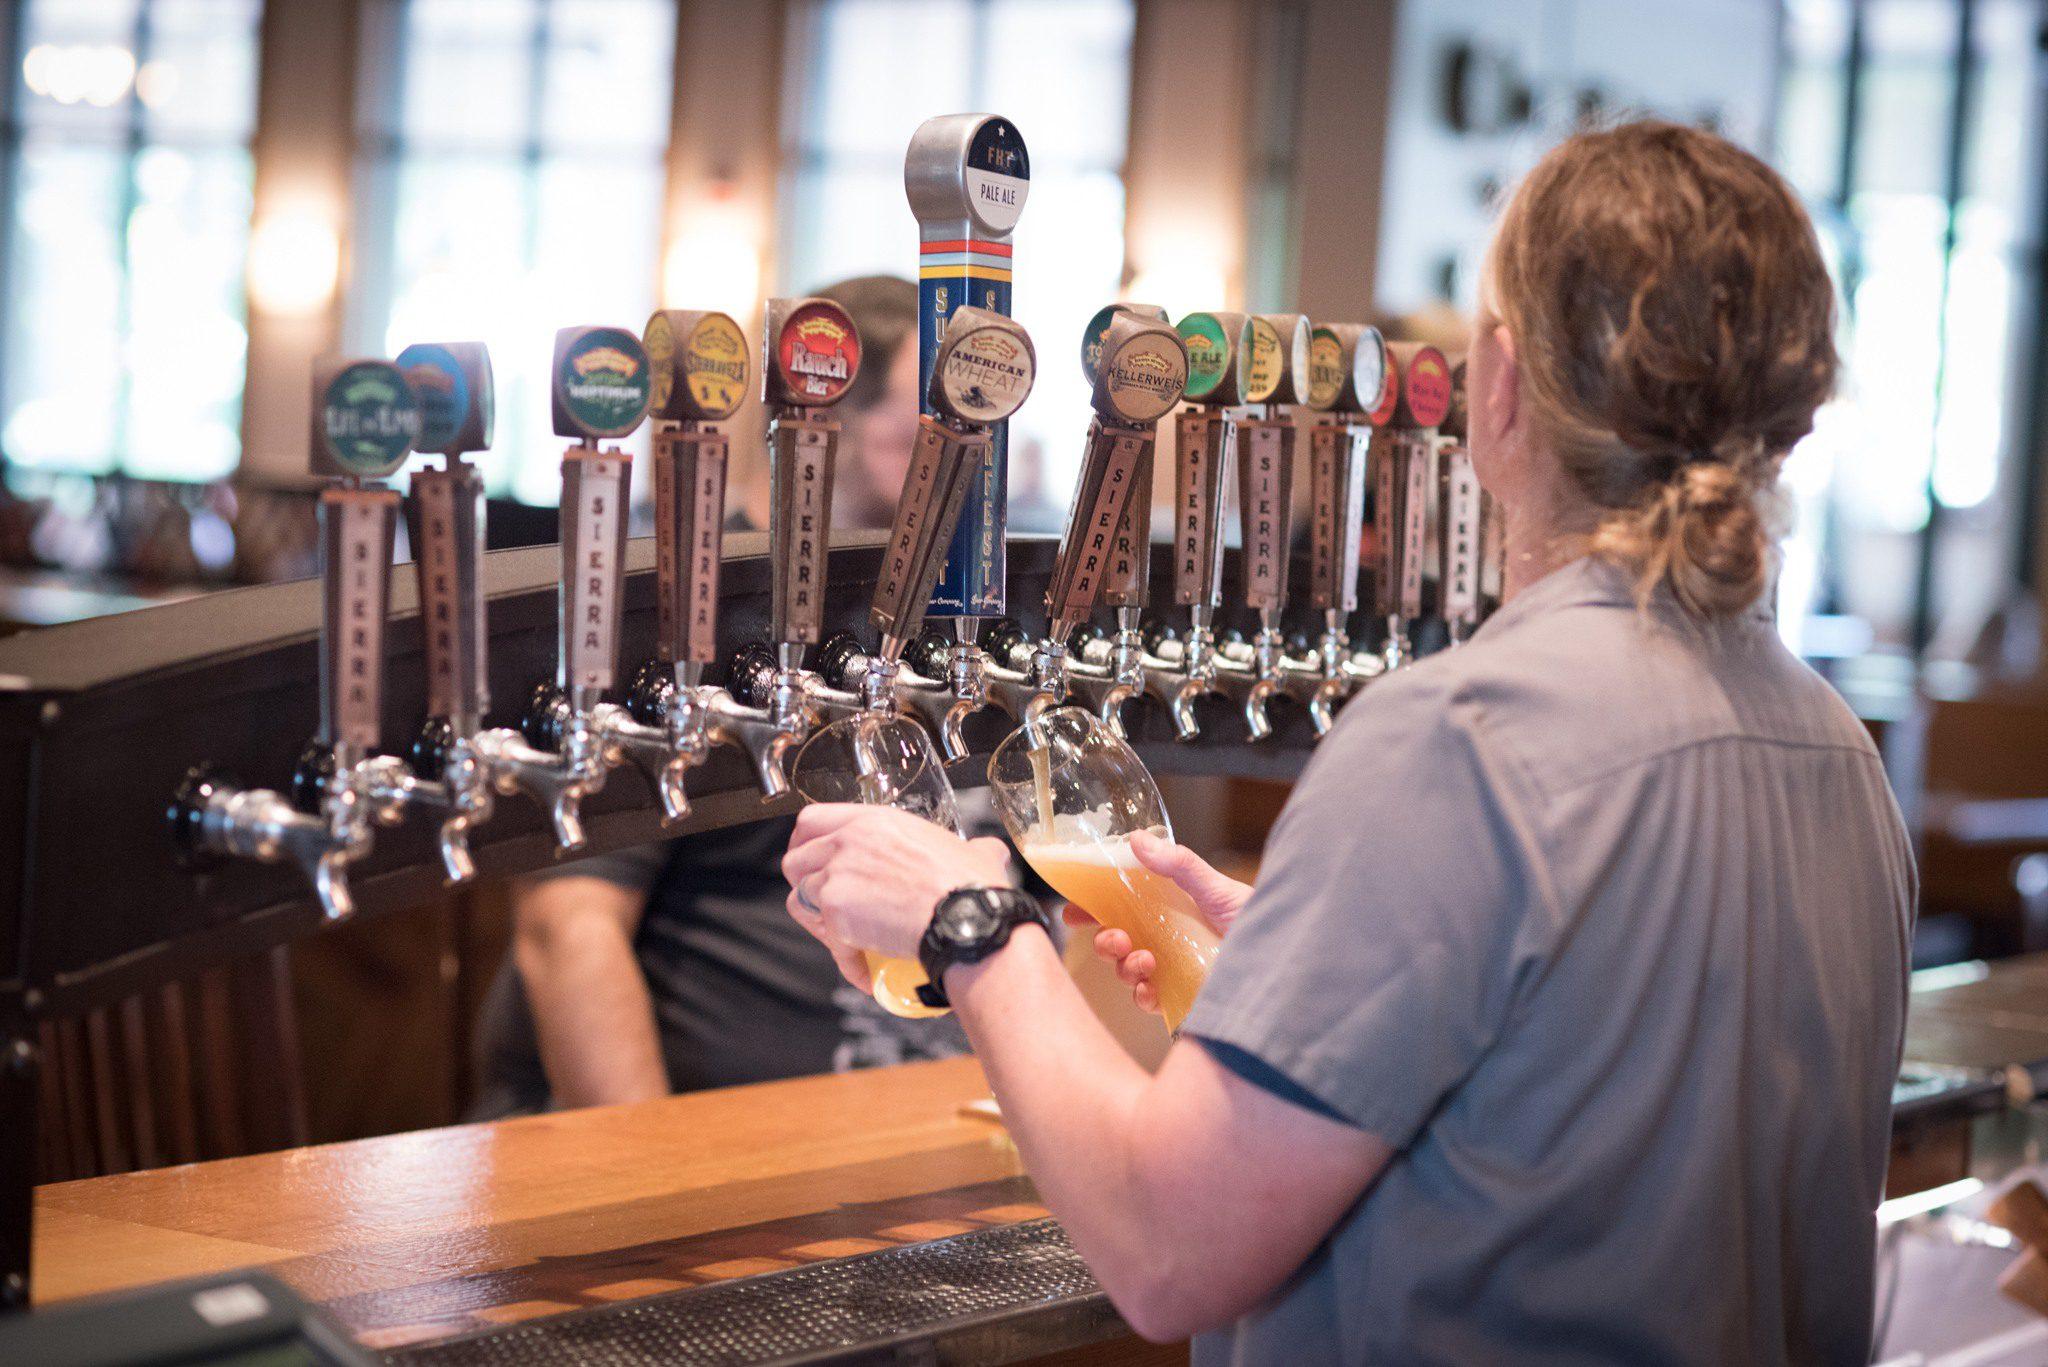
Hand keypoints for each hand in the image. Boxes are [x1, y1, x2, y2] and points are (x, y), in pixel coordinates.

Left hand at [782, 804, 1011, 987]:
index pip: (812, 820)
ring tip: (844, 938)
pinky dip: (847, 962)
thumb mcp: (971, 851)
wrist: (966, 917)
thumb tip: (990, 852)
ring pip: (800, 899)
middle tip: (824, 902)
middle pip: (795, 859)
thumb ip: (972, 848)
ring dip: (819, 922)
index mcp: (874, 821)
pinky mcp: (836, 913)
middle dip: (805, 883)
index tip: (810, 856)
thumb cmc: (971, 886)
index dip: (806, 842)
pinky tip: (868, 973)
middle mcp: (848, 843)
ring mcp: (837, 877)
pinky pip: (827, 942)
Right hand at [1066, 829, 1249, 1015]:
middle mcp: (1164, 939)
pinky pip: (1146, 999)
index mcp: (1167, 908)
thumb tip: (1138, 840)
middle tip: (1116, 939)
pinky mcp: (1180, 996)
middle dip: (1105, 941)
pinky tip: (1151, 987)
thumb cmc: (1253, 919)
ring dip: (1124, 966)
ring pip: (1126, 970)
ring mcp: (1170, 968)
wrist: (1283, 959)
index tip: (1073, 912)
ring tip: (1144, 960)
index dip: (1092, 909)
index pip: (1119, 907)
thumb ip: (1178, 865)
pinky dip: (1141, 994)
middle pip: (1116, 941)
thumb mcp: (1215, 887)